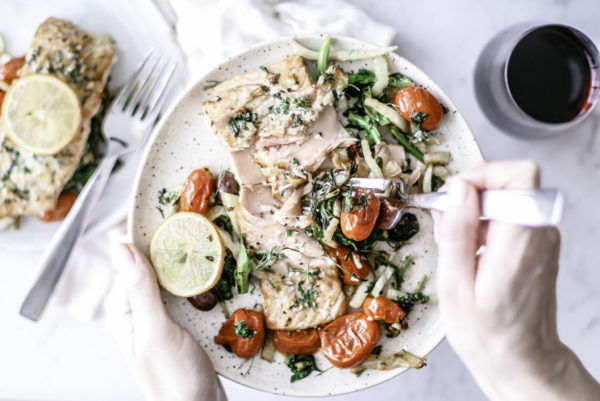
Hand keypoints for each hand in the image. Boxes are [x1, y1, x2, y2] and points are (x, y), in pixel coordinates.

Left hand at [106, 244, 226, 400]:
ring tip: (210, 254)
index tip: (173, 221)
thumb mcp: (155, 329)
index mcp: (124, 311)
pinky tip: (214, 281)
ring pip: (174, 282)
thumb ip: (140, 288)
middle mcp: (139, 313)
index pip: (132, 263)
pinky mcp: (181, 327)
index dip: (151, 241)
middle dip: (174, 254)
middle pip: (155, 270)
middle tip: (199, 235)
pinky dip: (200, 287)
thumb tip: (121, 248)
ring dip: (190, 270)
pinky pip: (188, 297)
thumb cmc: (173, 377)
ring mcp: (161, 320)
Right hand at [433, 161, 599, 400]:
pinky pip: (509, 215)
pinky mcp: (538, 244)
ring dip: (475, 211)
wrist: (522, 360)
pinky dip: (485, 224)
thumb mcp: (455, 285)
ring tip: (457, 247)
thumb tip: (458, 188)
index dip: (482, 174)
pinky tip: (470, 254)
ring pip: (507, 197)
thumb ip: (457, 231)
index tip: (454, 196)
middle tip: (447, 225)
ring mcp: (542, 238)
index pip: (519, 175)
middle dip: (471, 194)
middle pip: (510, 181)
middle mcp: (539, 234)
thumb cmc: (486, 333)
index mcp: (519, 242)